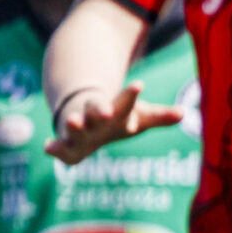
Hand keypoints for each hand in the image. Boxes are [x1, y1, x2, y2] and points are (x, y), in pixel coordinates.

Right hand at [45, 83, 180, 164]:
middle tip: (106, 110)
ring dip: (74, 125)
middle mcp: (96, 117)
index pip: (126, 101)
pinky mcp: (68, 144)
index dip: (132, 94)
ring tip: (73, 121)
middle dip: (100, 110)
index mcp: (117, 110)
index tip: (139, 84)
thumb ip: (160, 116)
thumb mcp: (140, 117)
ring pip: (76, 126)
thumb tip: (184, 113)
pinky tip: (47, 147)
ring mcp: (80, 129)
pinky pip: (60, 148)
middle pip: (98, 111)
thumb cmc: (117, 118)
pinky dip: (54, 148)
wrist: (84, 116)